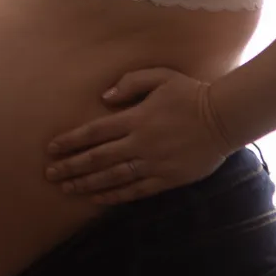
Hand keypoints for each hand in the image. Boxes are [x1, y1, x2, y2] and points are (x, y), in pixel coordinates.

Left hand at [45, 68, 234, 204]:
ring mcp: (154, 163)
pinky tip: (98, 198)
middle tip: (49, 175)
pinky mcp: (168, 179)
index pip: (94, 132)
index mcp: (136, 118)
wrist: (225, 118)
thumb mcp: (160, 77)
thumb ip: (129, 83)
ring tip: (67, 189)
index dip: (70, 142)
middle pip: (98, 158)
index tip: (51, 149)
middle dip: (71, 167)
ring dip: (87, 184)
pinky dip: (115, 195)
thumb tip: (104, 98)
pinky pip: (136, 190)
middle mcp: (140, 143)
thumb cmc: (190, 94)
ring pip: (113, 177)